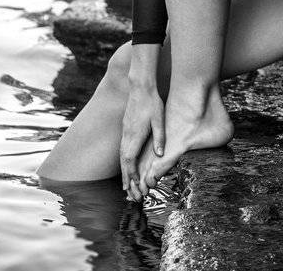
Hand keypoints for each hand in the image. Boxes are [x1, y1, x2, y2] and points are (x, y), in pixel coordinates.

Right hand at [118, 85, 163, 201]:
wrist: (140, 87)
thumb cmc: (152, 103)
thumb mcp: (159, 119)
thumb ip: (159, 137)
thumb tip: (160, 155)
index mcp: (135, 135)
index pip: (130, 160)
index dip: (132, 174)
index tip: (136, 187)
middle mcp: (127, 136)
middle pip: (124, 162)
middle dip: (127, 180)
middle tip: (129, 195)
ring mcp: (125, 132)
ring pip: (122, 157)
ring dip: (124, 173)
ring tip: (126, 187)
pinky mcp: (126, 129)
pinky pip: (123, 150)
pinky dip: (124, 163)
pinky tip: (127, 168)